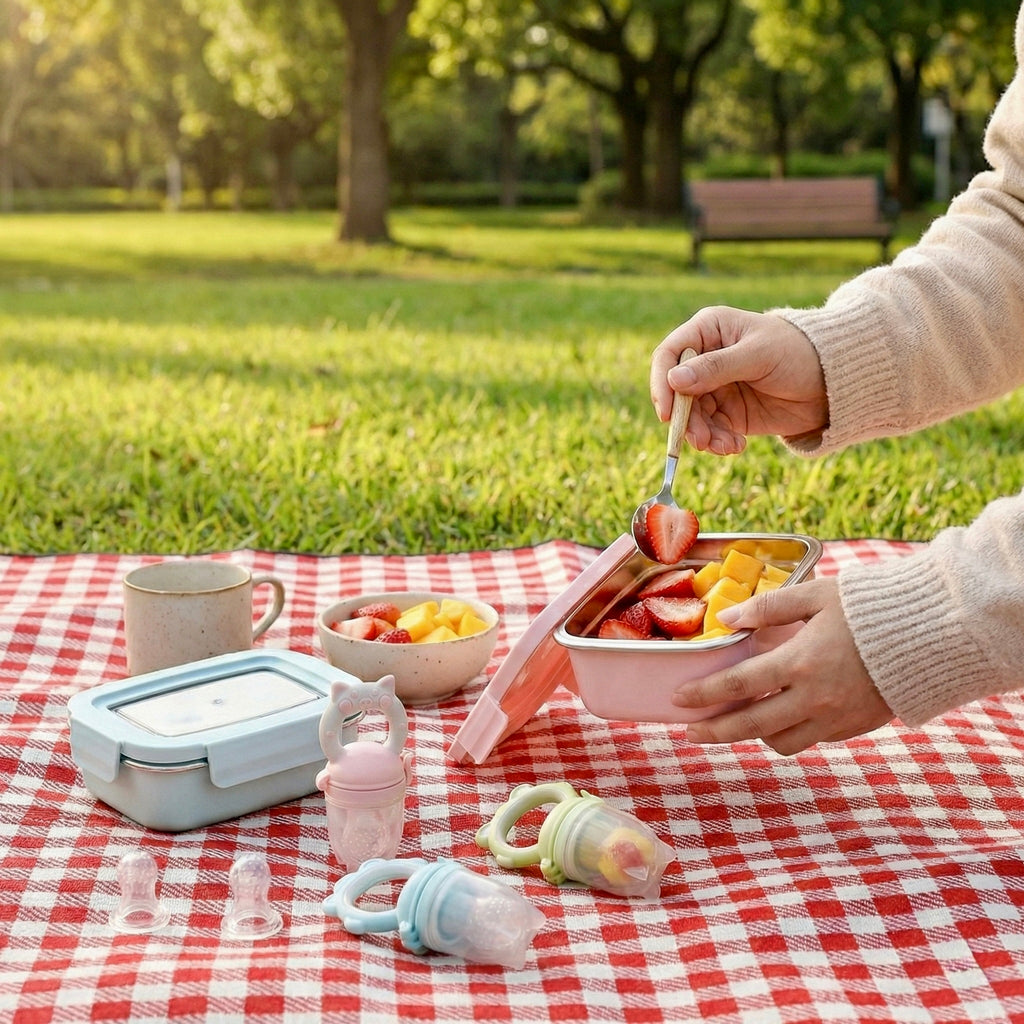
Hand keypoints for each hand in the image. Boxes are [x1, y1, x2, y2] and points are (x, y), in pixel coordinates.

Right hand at [649, 307, 829, 454]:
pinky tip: (736, 446)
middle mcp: (704, 359)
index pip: (669, 355)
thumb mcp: (758, 355)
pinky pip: (710, 430)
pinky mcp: (727, 412)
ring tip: (725, 446)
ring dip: (703, 435)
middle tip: (701, 440)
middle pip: (676, 392)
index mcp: (708, 331)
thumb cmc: (798, 352)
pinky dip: (718, 442)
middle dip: (686, 419)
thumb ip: (716, 367)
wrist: (832, 381)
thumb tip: (675, 380)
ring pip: (691, 416)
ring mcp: (714, 387)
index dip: (662, 384)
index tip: (668, 413)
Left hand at [673, 577, 893, 754]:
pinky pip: (810, 739)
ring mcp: (835, 718)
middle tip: (689, 732)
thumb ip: (768, 608)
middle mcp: (814, 698)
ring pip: (781, 742)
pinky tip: (777, 717)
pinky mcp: (852, 728)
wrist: (929, 635)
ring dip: (752, 736)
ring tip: (734, 722)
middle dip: (714, 731)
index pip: (739, 684)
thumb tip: (727, 618)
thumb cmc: (869, 608)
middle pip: (751, 726)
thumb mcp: (815, 595)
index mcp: (800, 662)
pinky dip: (787, 733)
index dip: (704, 693)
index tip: (679, 699)